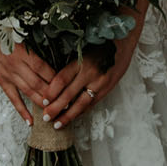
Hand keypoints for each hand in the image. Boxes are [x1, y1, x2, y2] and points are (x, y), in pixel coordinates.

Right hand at [0, 8, 54, 123]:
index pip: (44, 69)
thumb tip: (54, 59)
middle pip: (38, 83)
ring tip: (53, 112)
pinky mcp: (2, 81)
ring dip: (41, 103)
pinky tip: (30, 121)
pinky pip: (13, 99)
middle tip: (65, 104)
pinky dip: (22, 111)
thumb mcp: (23, 36)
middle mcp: (17, 66)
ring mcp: (9, 75)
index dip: (56, 79)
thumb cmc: (5, 31)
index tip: (67, 85)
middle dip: (53, 95)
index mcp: (25, 53)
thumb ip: (36, 50)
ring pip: (28, 92)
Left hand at [39, 1, 148, 127]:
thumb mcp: (82, 48)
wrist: (124, 40)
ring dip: (68, 116)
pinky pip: (91, 103)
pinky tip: (72, 118)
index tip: (42, 100)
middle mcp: (91, 73)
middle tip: (44, 117)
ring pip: (81, 104)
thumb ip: (69, 64)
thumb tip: (51, 80)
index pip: (62, 79)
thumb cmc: (99, 42)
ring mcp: (100, 82)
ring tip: (57, 124)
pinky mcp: (107, 88)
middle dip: (55, 108)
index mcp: (81, 60)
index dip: (51, 92)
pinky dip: (81, 112)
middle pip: (69, 95)